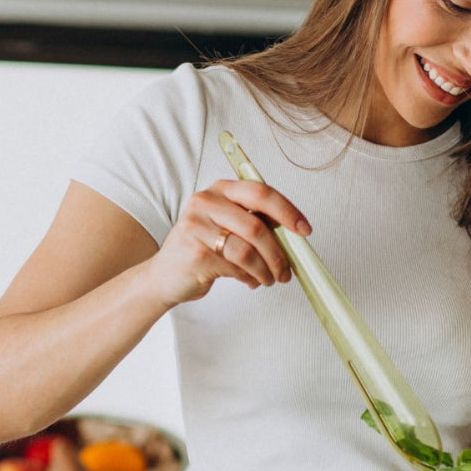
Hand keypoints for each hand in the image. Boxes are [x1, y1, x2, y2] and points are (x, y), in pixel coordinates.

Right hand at [143, 179, 311, 306]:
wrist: (165, 276)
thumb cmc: (203, 249)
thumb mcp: (229, 226)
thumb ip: (257, 222)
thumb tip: (295, 234)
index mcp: (221, 190)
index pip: (261, 193)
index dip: (288, 211)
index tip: (305, 230)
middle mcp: (206, 202)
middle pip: (257, 226)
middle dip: (279, 253)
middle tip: (287, 270)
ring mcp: (197, 226)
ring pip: (248, 251)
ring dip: (266, 270)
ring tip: (269, 279)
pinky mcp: (195, 253)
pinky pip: (235, 268)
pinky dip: (250, 278)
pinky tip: (249, 280)